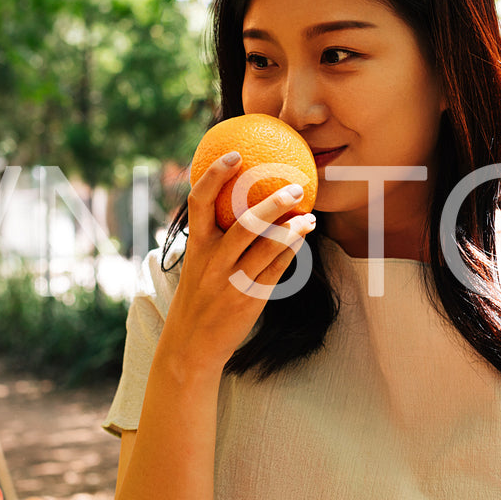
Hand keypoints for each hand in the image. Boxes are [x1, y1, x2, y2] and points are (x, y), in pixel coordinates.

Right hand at [161, 151, 315, 371]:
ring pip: (267, 248)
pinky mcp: (249, 300)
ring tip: (309, 216)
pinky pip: (277, 270)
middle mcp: (212, 261)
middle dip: (272, 203)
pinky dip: (292, 252)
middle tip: (294, 186)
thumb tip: (240, 202)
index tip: (234, 155)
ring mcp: (231, 281)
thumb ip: (214, 237)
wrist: (191, 344)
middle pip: (244, 224)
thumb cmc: (198, 297)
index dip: (214, 175)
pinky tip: (304, 239)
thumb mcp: (197, 264)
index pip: (198, 202)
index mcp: (196, 247)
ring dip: (292, 229)